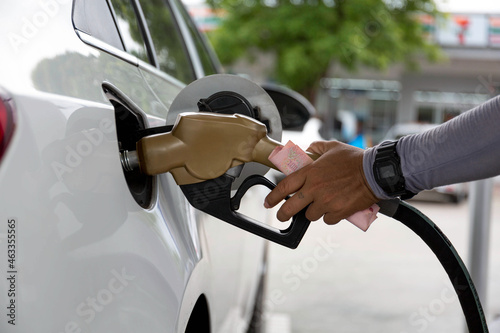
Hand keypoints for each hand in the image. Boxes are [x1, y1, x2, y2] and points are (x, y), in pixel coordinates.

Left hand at [264, 140, 378, 224]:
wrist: (375, 172)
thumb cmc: (354, 159)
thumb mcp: (332, 147)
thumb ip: (316, 148)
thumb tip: (307, 150)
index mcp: (310, 172)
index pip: (285, 187)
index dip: (273, 197)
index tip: (268, 203)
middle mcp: (315, 189)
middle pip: (291, 207)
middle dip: (283, 214)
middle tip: (282, 216)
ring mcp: (326, 202)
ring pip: (310, 215)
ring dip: (313, 211)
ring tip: (322, 204)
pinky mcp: (338, 212)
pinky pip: (327, 220)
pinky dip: (330, 216)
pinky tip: (335, 208)